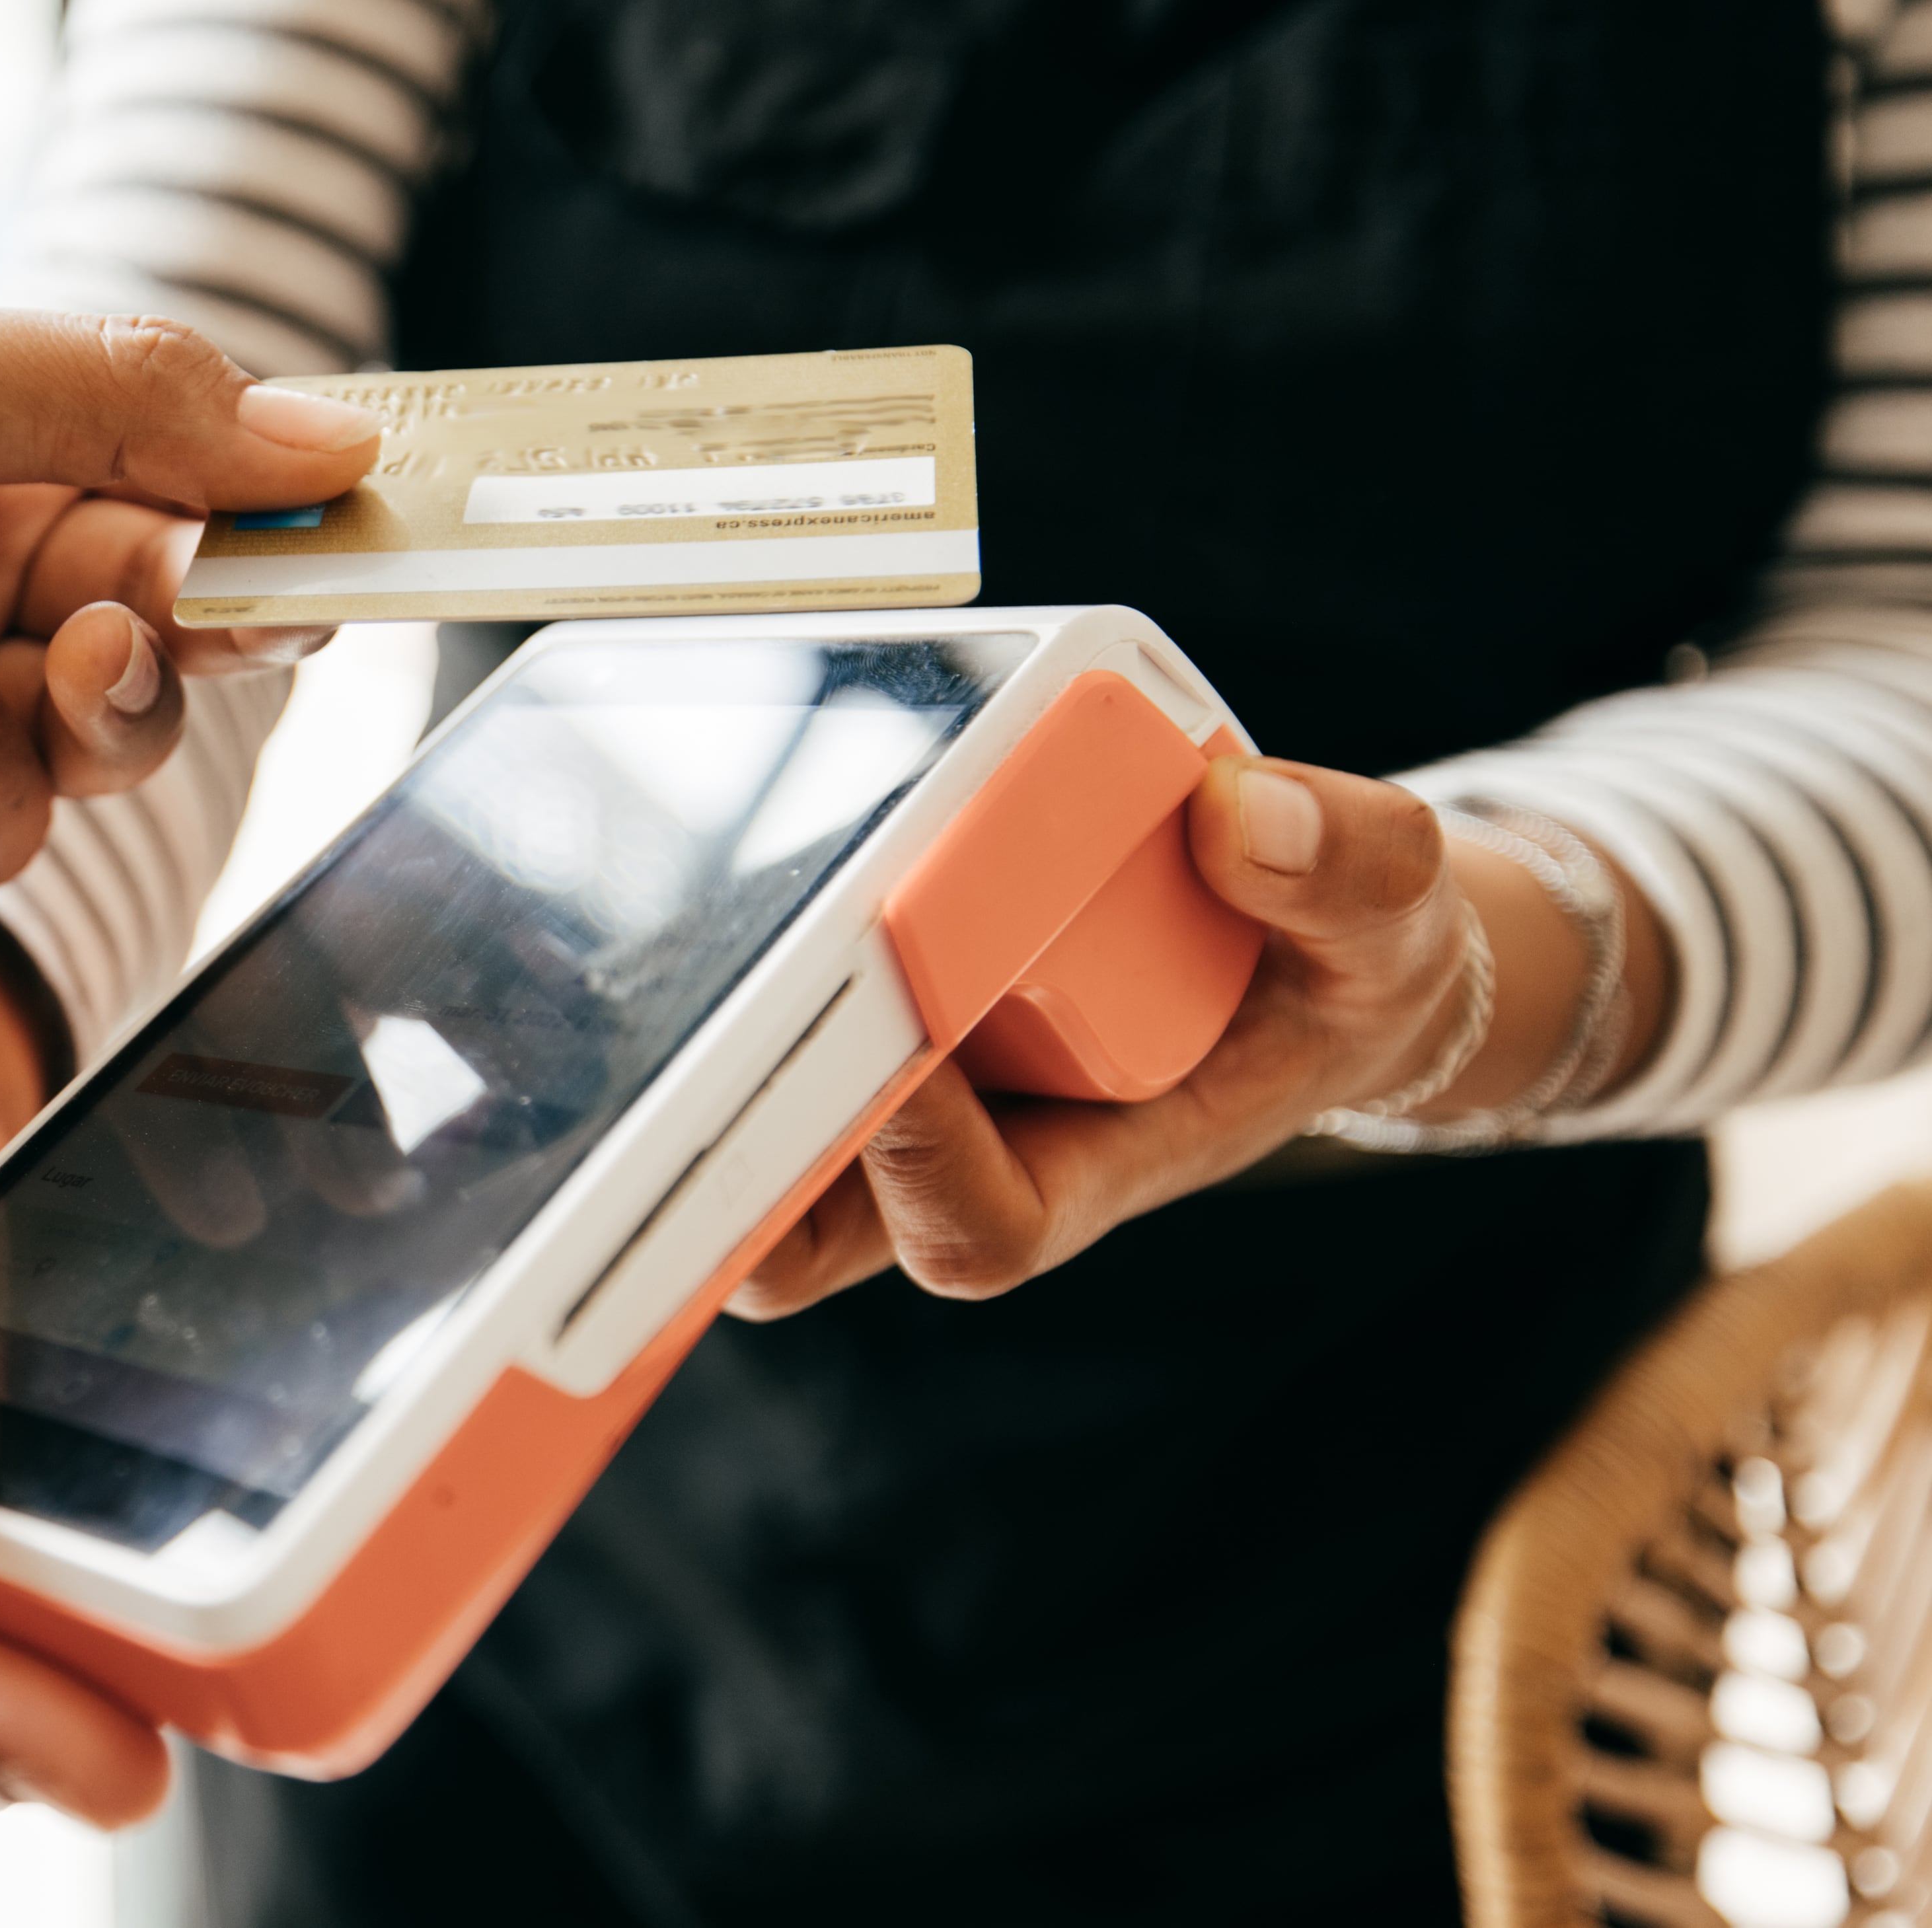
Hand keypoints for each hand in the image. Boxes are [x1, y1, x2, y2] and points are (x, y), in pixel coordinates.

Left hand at [0, 274, 369, 887]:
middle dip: (181, 632)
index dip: (273, 518)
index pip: (176, 484)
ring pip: (85, 751)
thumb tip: (336, 432)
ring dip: (91, 712)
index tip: (366, 539)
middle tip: (156, 615)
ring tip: (35, 660)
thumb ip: (114, 407)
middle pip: (155, 632)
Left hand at [731, 756, 1674, 1315]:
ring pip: (739, 1135)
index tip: (903, 1042)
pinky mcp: (854, 1002)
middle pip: (797, 1229)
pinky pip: (748, 1021)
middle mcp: (960, 1149)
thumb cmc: (1330, 965)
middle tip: (709, 1009)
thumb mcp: (1391, 923)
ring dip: (691, 1051)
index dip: (919, 1164)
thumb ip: (1347, 872)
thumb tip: (1247, 815)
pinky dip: (709, 960)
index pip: (972, 1229)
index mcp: (1085, 1168)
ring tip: (654, 923)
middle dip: (736, 1153)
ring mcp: (889, 1087)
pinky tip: (678, 849)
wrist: (1291, 940)